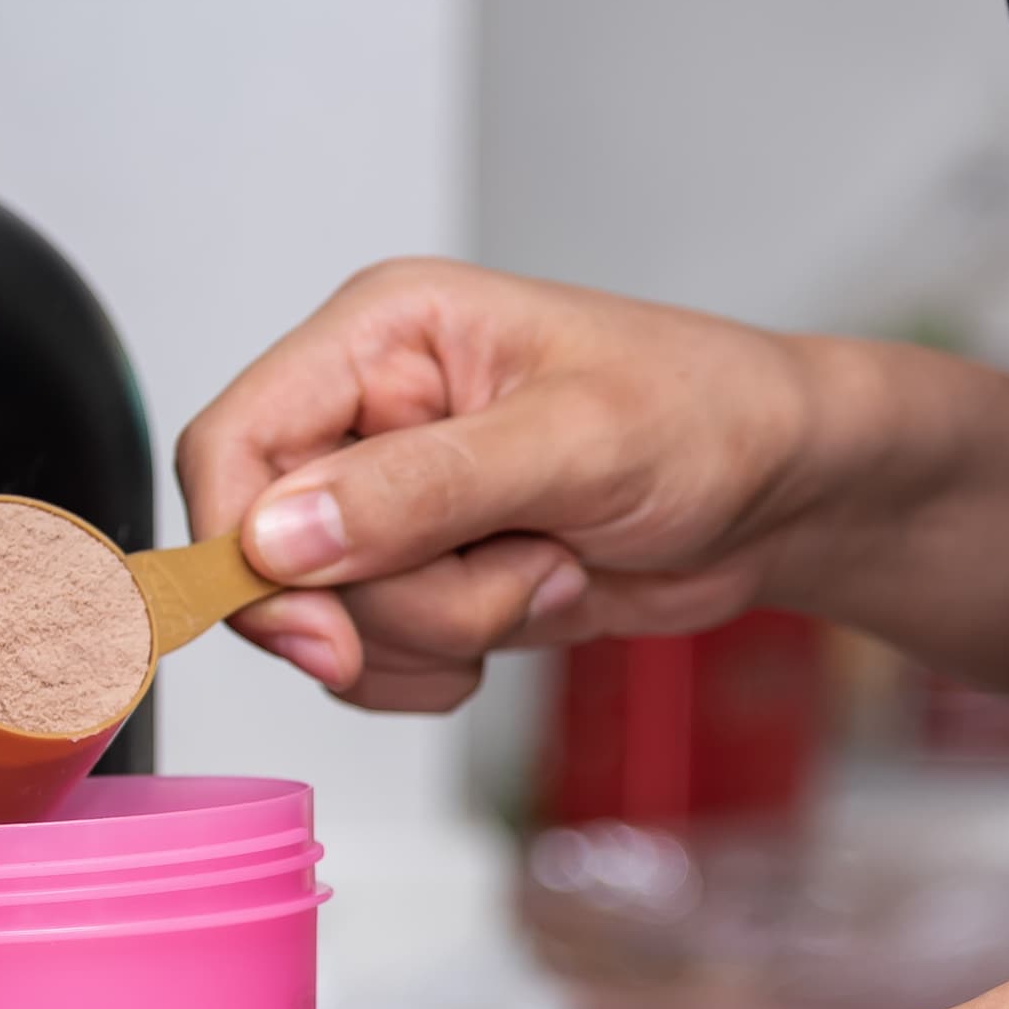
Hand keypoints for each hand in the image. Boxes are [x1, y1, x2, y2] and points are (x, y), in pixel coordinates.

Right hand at [177, 256, 861, 710]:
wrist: (778, 495)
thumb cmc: (706, 420)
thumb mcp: (574, 443)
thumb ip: (420, 489)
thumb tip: (278, 536)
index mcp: (380, 338)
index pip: (230, 447)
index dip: (243, 551)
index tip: (319, 632)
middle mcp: (365, 418)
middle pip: (274, 560)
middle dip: (394, 604)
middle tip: (517, 569)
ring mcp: (387, 508)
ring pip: (327, 626)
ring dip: (442, 633)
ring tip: (545, 570)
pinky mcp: (417, 580)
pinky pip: (371, 665)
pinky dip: (441, 669)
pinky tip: (526, 609)